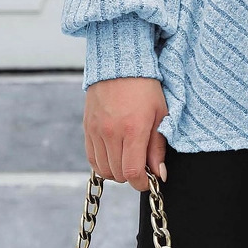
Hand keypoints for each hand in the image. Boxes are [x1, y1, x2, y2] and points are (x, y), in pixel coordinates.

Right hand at [84, 76, 169, 191]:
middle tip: (142, 165)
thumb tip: (159, 174)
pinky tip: (115, 154)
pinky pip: (92, 158)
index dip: (142, 183)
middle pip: (118, 174)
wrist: (121, 64)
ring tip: (129, 157)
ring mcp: (96, 131)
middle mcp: (111, 132)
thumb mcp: (160, 114)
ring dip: (117, 171)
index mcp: (133, 128)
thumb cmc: (146, 87)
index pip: (132, 171)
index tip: (149, 181)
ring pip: (104, 169)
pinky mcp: (87, 128)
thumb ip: (158, 147)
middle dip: (132, 176)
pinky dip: (103, 163)